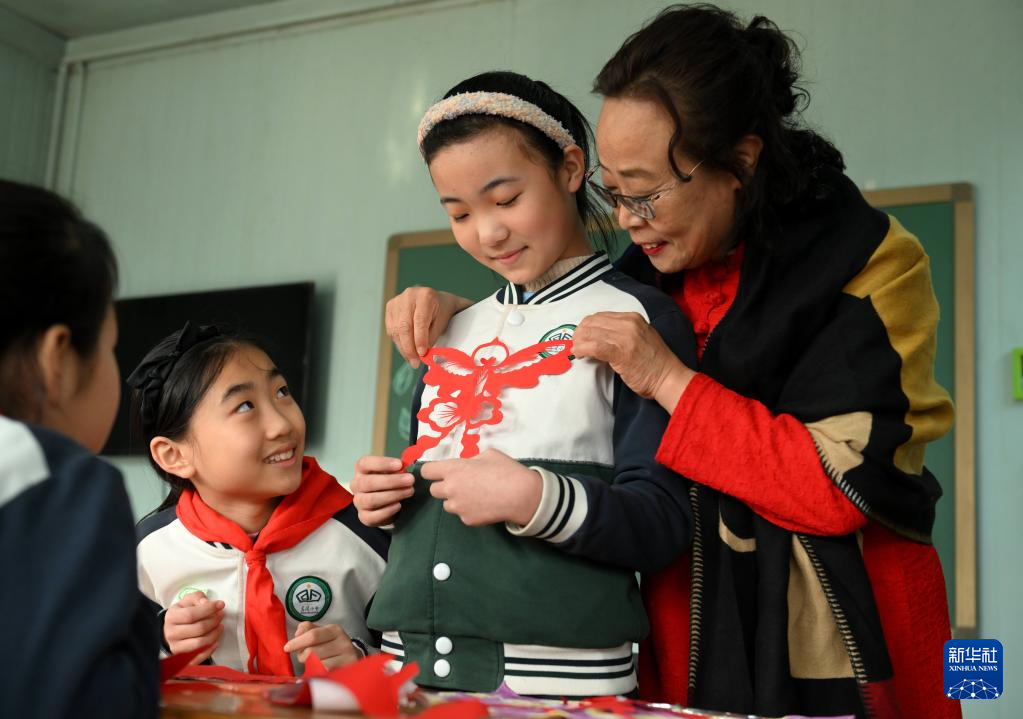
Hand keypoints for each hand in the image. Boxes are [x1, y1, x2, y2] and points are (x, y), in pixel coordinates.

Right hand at [164, 591, 225, 662]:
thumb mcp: (187, 601)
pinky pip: (200, 655)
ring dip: (215, 634)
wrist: (172, 630)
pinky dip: (211, 648)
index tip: (220, 604)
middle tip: (221, 615)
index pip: (191, 614)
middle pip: (198, 629)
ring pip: (200, 643)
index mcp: (171, 617)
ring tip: (220, 626)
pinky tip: (217, 639)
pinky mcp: (182, 657)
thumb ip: (197, 598)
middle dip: (214, 621)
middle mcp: (171, 633)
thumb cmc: (183, 613)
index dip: (208, 609)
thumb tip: (206, 603)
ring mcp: (176, 647)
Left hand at [283, 622, 361, 669]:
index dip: (297, 642)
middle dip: (302, 655)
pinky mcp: (346, 669)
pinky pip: (324, 672)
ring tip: (312, 662)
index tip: (286, 648)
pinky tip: (318, 669)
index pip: (313, 635)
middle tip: (303, 656)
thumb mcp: (321, 632)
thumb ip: (307, 629)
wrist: (353, 656)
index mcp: (334, 630)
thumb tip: (297, 633)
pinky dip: (317, 671)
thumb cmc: (332, 644)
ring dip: (309, 664)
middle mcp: (342, 642)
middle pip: (312, 651)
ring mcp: (346, 657)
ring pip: (316, 663)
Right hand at [352, 455, 414, 525]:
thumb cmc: (390, 482)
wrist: (387, 504)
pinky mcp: (364, 517)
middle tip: (410, 480)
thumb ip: (399, 469)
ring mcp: (359, 501)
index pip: (365, 463)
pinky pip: (373, 516)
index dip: (382, 463)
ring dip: (392, 495)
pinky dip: (387, 511)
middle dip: (391, 481)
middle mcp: (357, 484)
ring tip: (409, 492)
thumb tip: (407, 468)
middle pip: (369, 482)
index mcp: (361, 469)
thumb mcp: (393, 472)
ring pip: (371, 500)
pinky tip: (399, 505)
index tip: (400, 464)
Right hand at [386, 287, 471, 367]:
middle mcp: (409, 296)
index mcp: (425, 296)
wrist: (436, 300)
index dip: (420, 339)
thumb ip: (431, 337)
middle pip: (404, 326)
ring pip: (396, 330)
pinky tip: (406, 350)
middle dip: (409, 348)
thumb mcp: (443, 323)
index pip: (420, 321)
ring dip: (403, 348)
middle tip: (415, 363)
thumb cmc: (442, 312)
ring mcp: (398, 301)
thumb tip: (422, 354)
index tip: (422, 354)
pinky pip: (391, 330)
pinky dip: (399, 342)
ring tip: (412, 359)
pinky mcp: (390, 308)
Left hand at [421, 448, 541, 526]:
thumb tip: (465, 465)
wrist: (521, 495)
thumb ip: (470, 460)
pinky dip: (469, 510)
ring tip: (476, 496)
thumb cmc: (506, 470)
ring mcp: (458, 507)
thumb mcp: (488, 455)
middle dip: (444, 487)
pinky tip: (484, 505)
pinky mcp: (467, 520)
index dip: (433, 471)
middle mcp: (451, 489)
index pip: (427, 471)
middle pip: (434, 490)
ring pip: (447, 504)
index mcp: (453, 469)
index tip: (440, 472)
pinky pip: (462, 514)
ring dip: (456, 500)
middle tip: (461, 484)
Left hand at [573, 311, 694, 412]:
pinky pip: (594, 346)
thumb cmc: (654, 363)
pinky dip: (582, 349)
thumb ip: (622, 333)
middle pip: (593, 322)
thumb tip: (598, 336)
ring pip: (591, 333)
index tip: (581, 336)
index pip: (600, 316)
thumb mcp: (640, 337)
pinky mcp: (621, 352)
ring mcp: (625, 337)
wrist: (668, 377)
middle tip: (576, 345)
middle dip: (579, 333)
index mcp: (633, 318)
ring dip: (578, 342)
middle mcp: (628, 323)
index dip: (587, 326)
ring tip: (577, 351)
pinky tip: (579, 354)